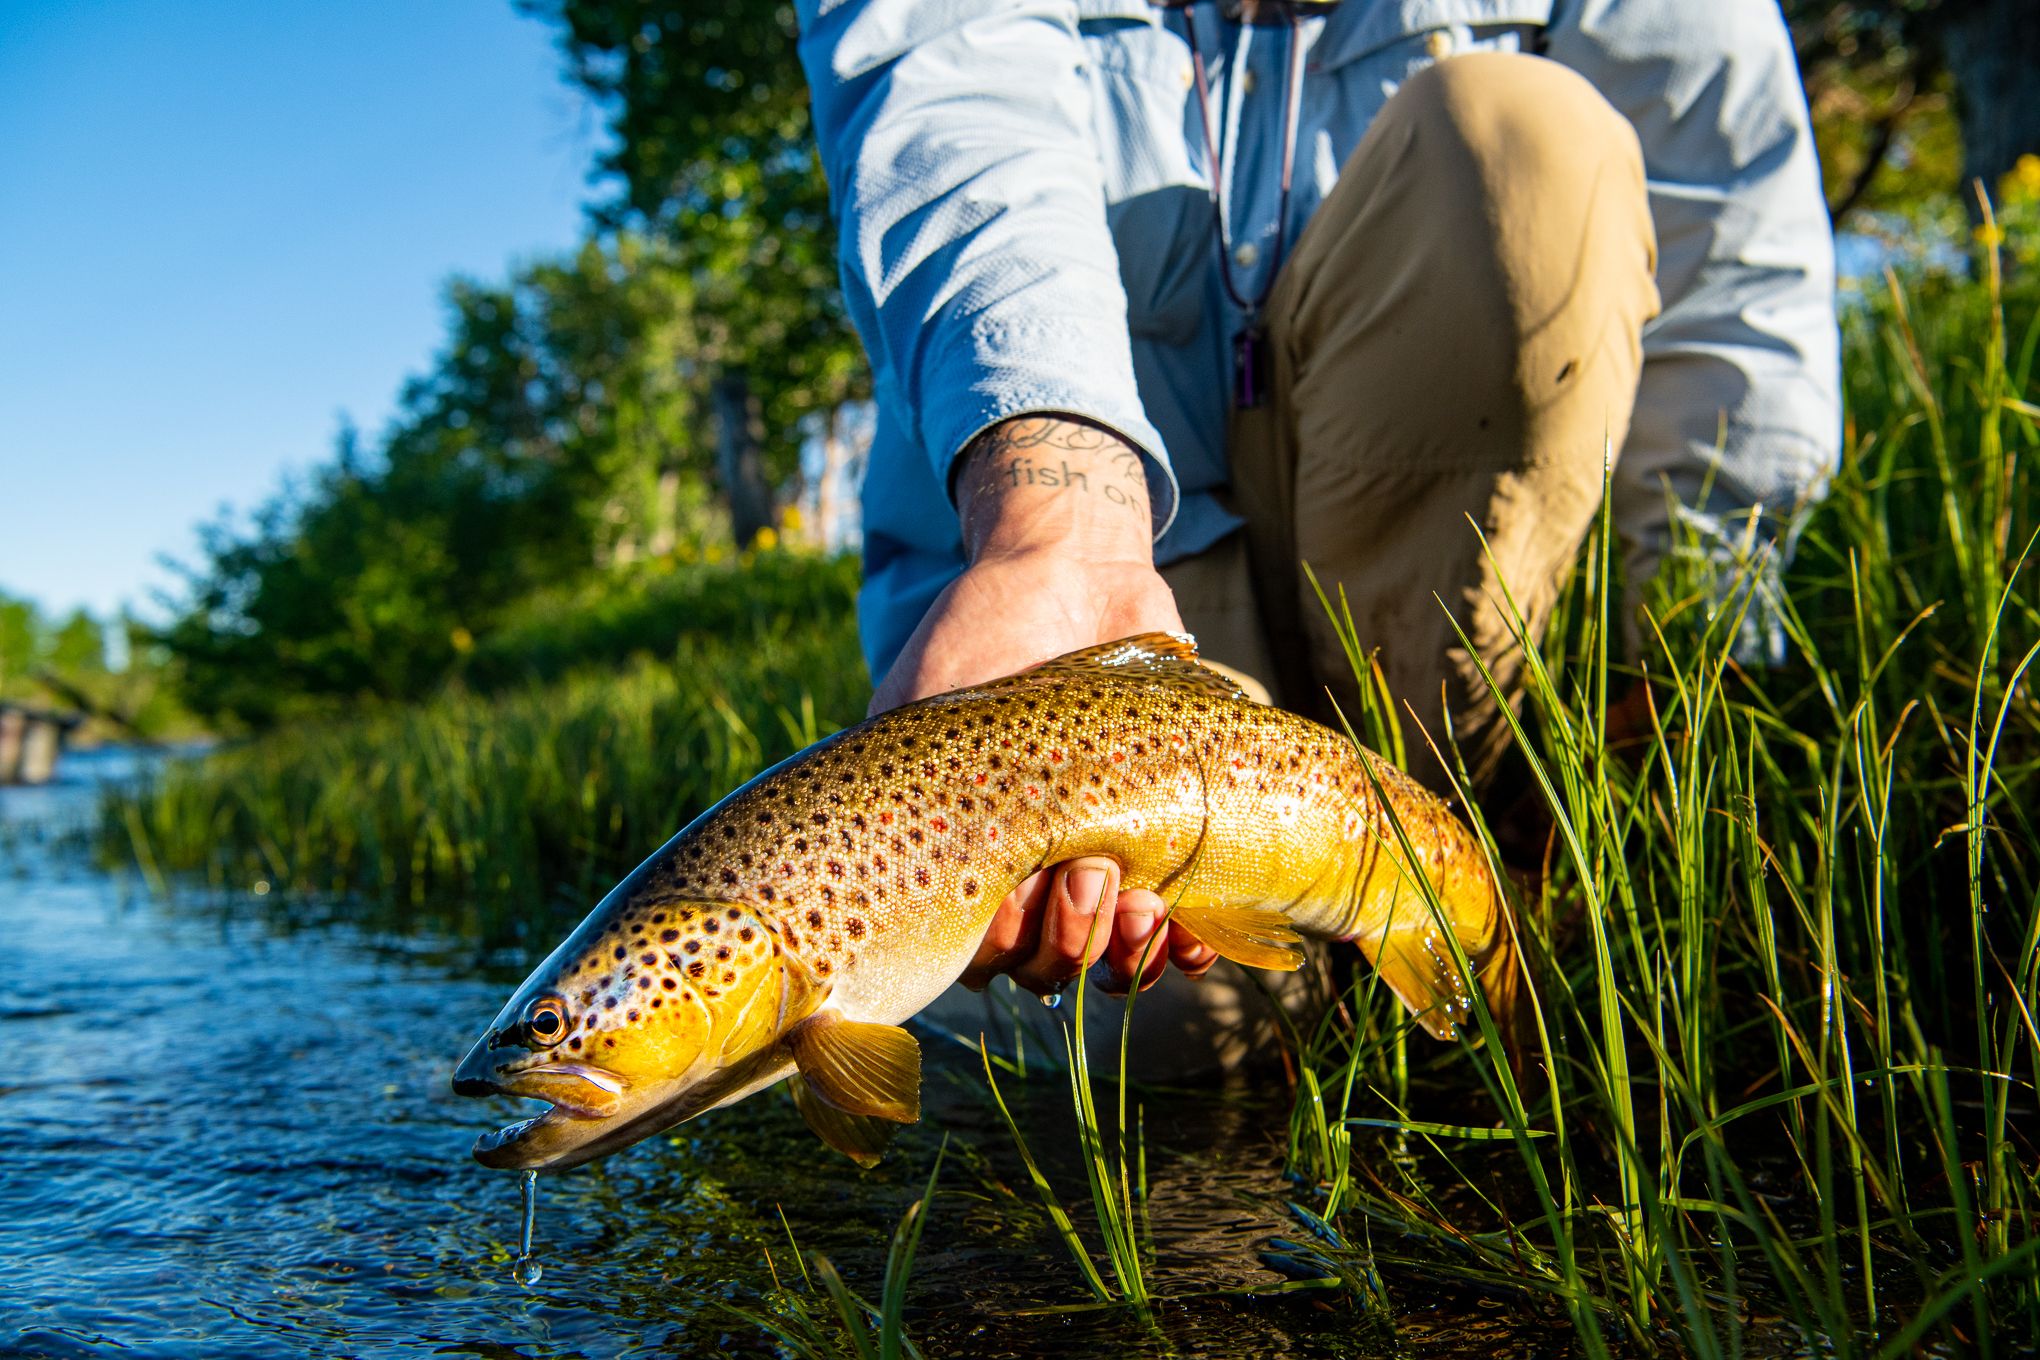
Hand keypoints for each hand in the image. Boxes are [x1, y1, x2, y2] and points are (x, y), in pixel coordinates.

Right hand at [871, 415, 1217, 992]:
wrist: (1071, 570)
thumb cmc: (984, 632)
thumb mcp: (926, 705)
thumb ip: (912, 784)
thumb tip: (900, 877)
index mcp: (964, 857)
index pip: (977, 954)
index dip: (1002, 946)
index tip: (1020, 890)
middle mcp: (1029, 873)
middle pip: (1047, 965)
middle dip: (1070, 942)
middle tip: (1089, 876)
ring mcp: (1100, 858)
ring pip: (1112, 959)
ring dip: (1129, 951)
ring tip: (1146, 906)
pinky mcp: (1167, 837)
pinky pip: (1183, 927)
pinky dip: (1191, 945)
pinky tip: (1199, 938)